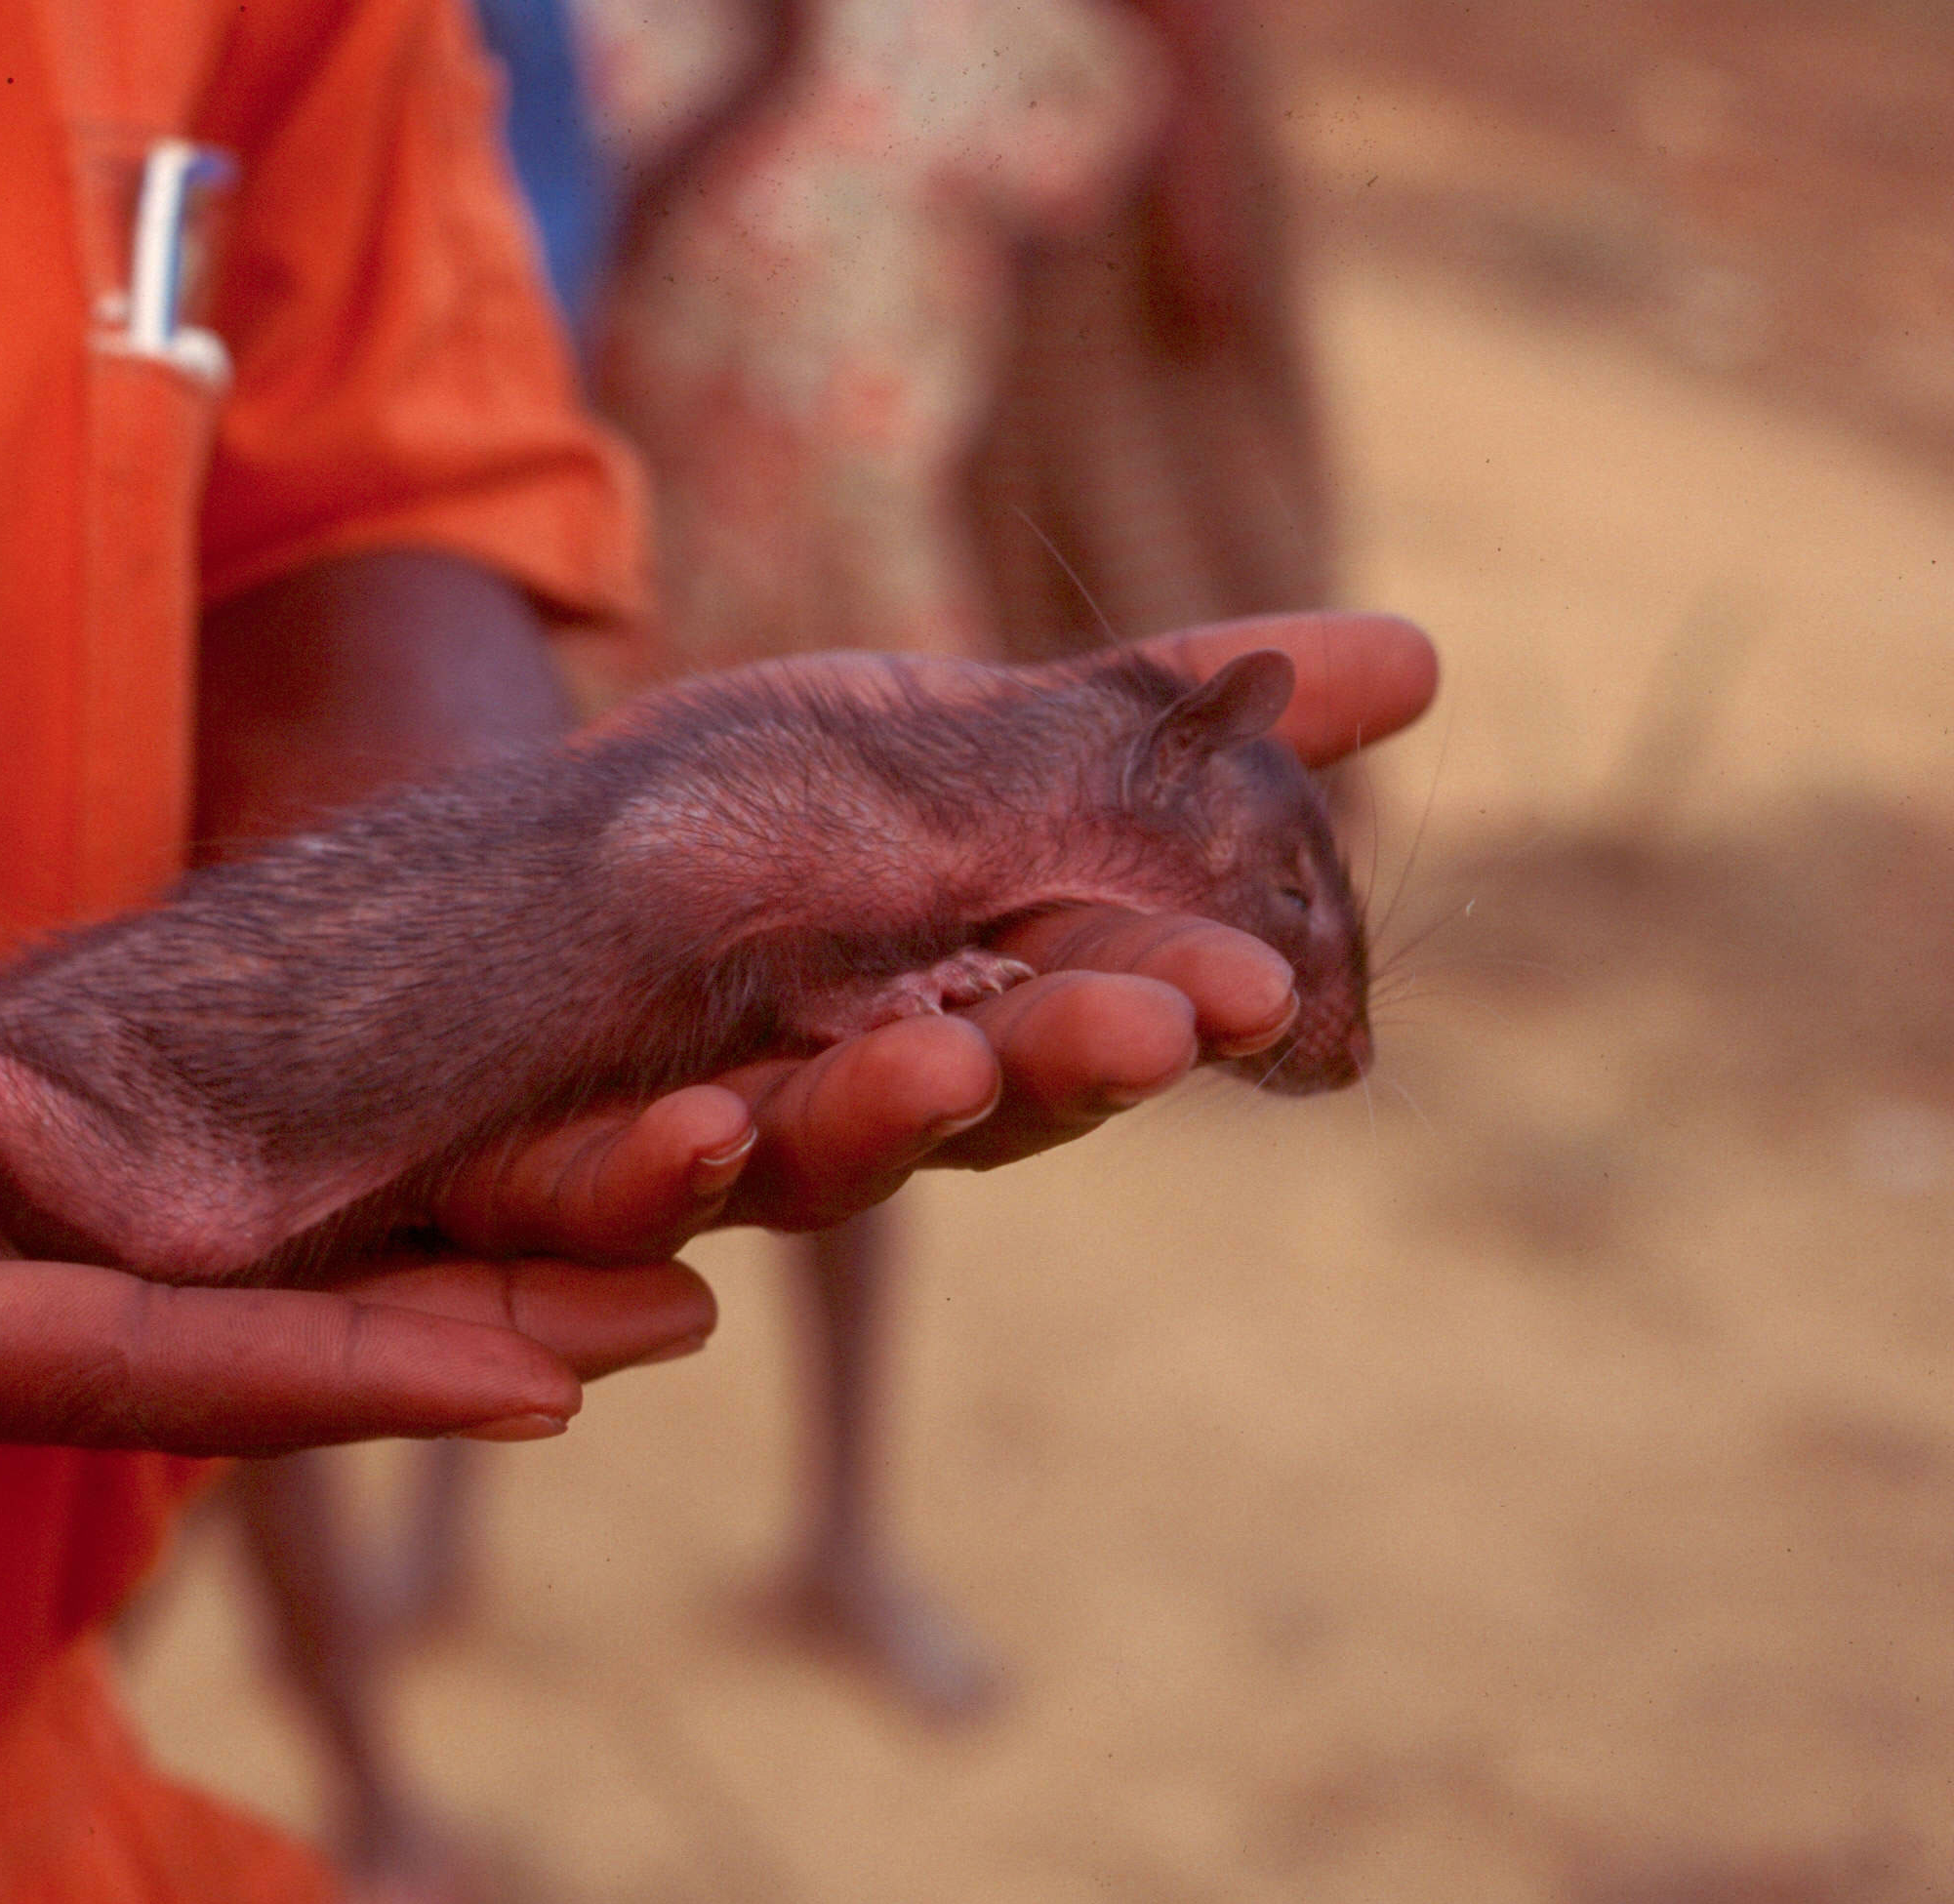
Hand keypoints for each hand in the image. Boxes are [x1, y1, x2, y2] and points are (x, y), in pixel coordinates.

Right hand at [0, 979, 711, 1453]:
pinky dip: (305, 1211)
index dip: (345, 1368)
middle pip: (249, 1351)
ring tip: (631, 1221)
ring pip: (234, 1286)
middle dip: (467, 1325)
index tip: (547, 1370)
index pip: (136, 1369)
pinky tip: (418, 1173)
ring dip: (426, 1263)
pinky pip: (162, 1226)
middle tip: (694, 1284)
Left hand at [429, 610, 1437, 1253]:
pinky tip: (693, 1128)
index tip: (1262, 990)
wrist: (524, 867)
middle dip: (1069, 1065)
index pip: (1097, 1008)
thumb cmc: (764, 807)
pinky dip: (660, 1177)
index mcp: (981, 985)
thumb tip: (1428, 655)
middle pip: (980, 1101)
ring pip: (810, 1162)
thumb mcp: (957, 732)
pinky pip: (613, 1198)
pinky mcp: (574, 1180)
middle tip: (1159, 1027)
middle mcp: (869, 1087)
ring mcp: (721, 1141)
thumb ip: (1158, 727)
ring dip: (885, 1119)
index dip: (1171, 1009)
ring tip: (938, 1055)